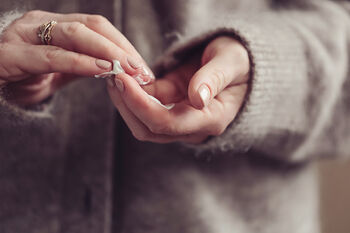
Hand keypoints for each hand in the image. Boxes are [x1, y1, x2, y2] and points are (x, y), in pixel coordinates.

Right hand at [0, 10, 152, 105]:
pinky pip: (51, 56)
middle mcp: (40, 23)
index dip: (124, 44)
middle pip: (92, 26)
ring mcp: (25, 36)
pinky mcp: (11, 56)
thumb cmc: (27, 79)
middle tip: (142, 71)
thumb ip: (85, 64)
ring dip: (107, 52)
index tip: (143, 66)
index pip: (98, 26)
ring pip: (74, 35)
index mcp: (54, 24)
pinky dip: (80, 62)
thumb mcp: (61, 70)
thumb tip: (118, 69)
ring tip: (128, 70)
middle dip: (121, 48)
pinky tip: (102, 70)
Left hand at [108, 36, 249, 143]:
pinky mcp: (171, 109)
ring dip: (125, 101)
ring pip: (143, 123)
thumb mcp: (231, 62)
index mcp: (212, 119)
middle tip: (113, 74)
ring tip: (115, 73)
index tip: (123, 80)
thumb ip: (215, 79)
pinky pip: (146, 109)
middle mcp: (194, 127)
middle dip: (127, 104)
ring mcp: (181, 120)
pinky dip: (131, 95)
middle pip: (150, 129)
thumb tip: (198, 99)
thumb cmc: (240, 62)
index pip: (168, 123)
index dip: (141, 105)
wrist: (240, 66)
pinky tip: (124, 76)